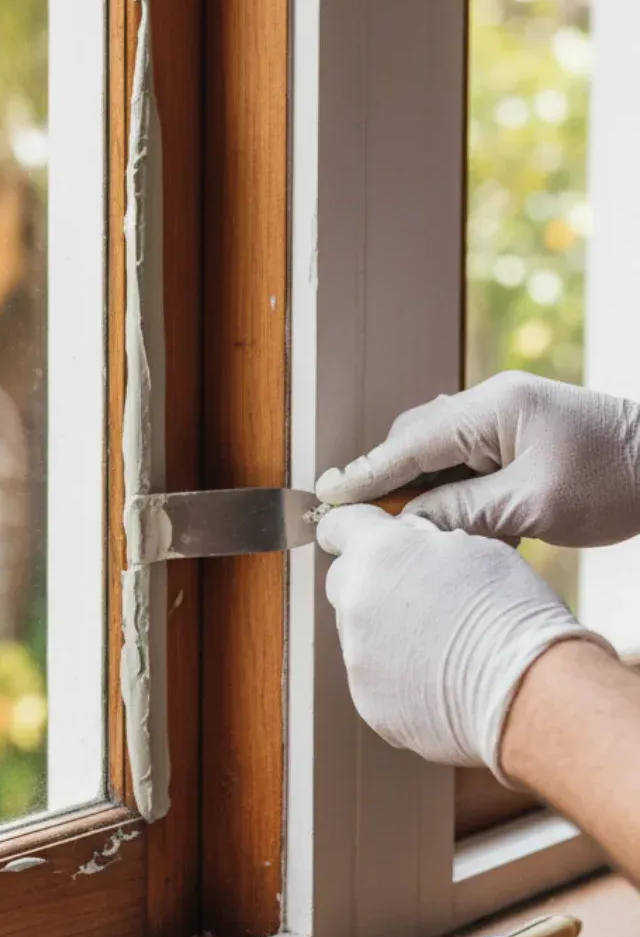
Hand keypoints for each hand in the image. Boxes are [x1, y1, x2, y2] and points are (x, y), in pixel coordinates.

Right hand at [315, 371, 639, 547]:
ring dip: (425, 492)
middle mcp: (494, 404)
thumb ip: (461, 512)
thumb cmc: (617, 480)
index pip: (408, 443)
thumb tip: (405, 526)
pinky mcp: (522, 437)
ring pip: (442, 454)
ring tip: (410, 532)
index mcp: (493, 409)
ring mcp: (509, 418)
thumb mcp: (532, 506)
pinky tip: (460, 526)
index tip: (326, 496)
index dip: (364, 473)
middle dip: (388, 482)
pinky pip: (470, 462)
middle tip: (363, 524)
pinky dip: (457, 493)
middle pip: (417, 441)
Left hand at [316, 505, 608, 777]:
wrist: (528, 691)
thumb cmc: (513, 612)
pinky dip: (397, 675)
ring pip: (359, 632)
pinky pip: (374, 677)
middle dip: (372, 580)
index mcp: (379, 553)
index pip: (339, 525)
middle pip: (344, 581)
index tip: (362, 535)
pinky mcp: (368, 701)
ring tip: (441, 644)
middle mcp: (356, 602)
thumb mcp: (475, 549)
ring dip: (386, 631)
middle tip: (417, 591)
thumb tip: (409, 543)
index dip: (353, 528)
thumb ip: (425, 544)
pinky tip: (440, 679)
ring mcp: (357, 657)